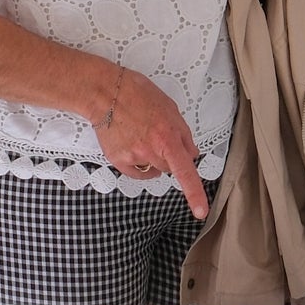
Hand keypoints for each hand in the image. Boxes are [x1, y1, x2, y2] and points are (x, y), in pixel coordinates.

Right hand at [88, 67, 207, 218]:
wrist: (104, 92)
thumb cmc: (137, 93)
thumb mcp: (169, 107)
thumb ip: (183, 134)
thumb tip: (191, 154)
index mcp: (167, 137)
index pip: (185, 171)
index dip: (195, 193)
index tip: (200, 212)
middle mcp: (151, 151)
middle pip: (169, 168)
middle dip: (169, 156)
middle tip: (157, 134)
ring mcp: (133, 157)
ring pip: (153, 169)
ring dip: (153, 158)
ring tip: (141, 134)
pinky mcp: (118, 160)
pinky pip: (136, 172)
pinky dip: (138, 163)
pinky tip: (131, 144)